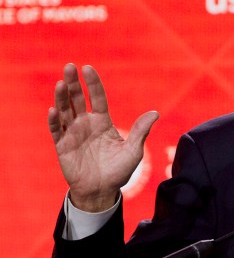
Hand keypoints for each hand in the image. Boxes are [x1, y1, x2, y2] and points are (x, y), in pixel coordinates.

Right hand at [47, 64, 158, 211]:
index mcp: (103, 122)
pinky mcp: (62, 146)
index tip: (88, 68)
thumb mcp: (133, 151)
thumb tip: (155, 113)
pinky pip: (56, 131)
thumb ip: (140, 131)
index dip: (93, 83)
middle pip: (77, 99)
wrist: (102, 191)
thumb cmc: (119, 170)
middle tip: (69, 66)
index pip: (97, 98)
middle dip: (74, 83)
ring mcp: (73, 134)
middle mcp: (86, 124)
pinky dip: (54, 121)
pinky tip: (53, 110)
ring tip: (61, 83)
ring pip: (65, 111)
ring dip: (61, 97)